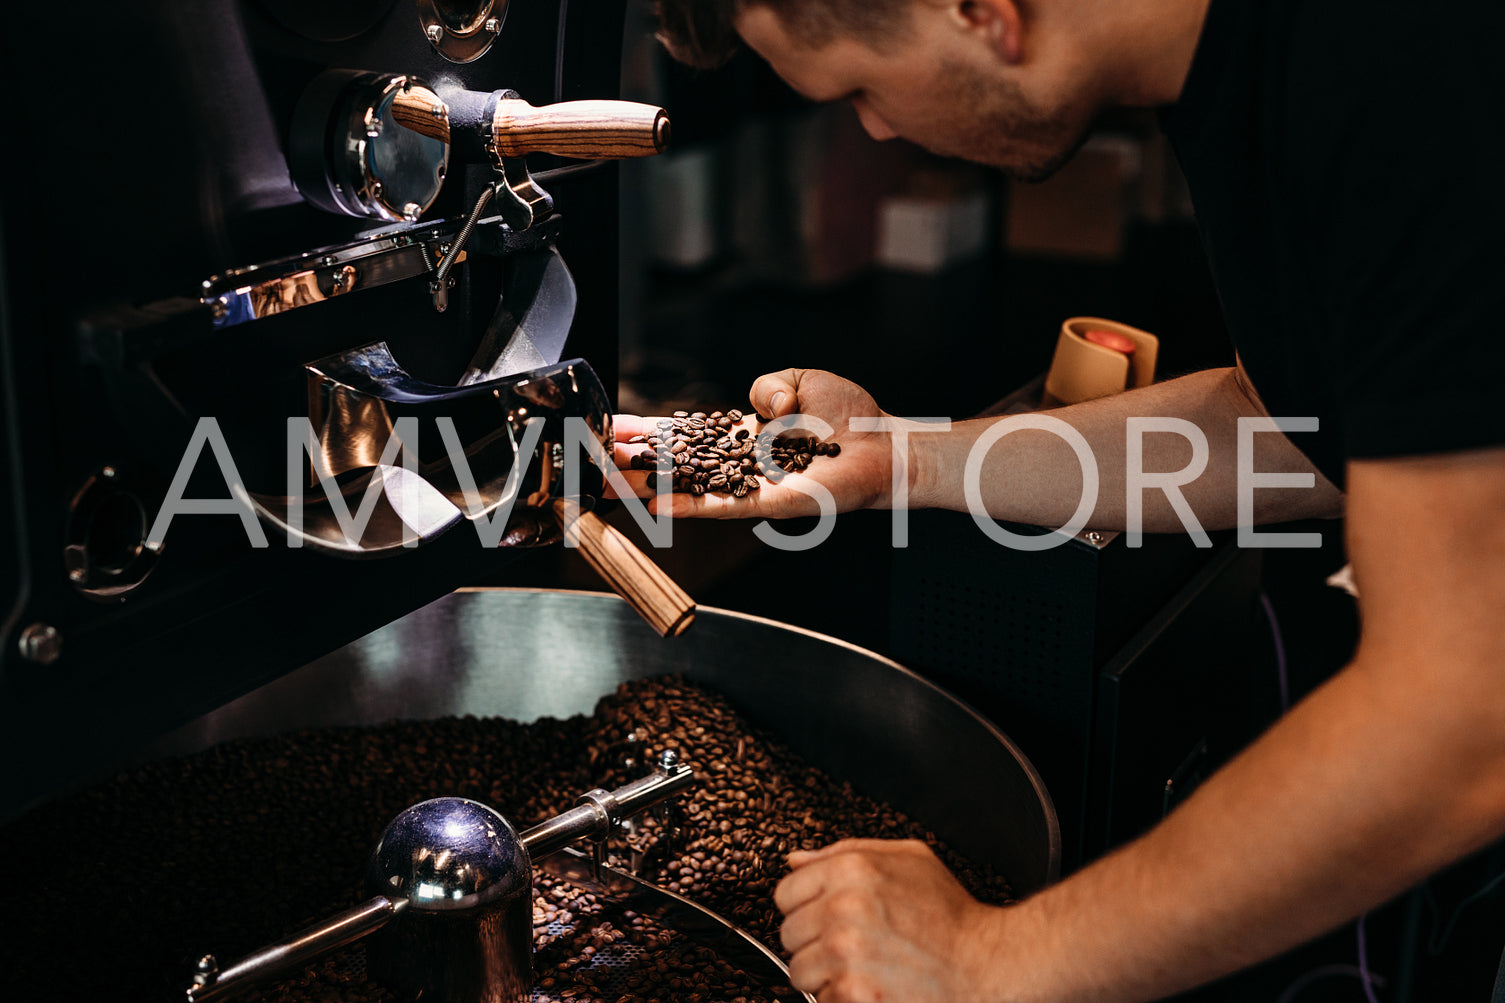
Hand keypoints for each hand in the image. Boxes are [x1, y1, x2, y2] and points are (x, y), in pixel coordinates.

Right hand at [611, 369, 910, 518]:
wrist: (884, 447)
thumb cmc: (849, 417)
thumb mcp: (799, 380)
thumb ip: (766, 386)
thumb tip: (756, 408)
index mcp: (741, 436)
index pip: (683, 434)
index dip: (646, 433)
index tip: (608, 429)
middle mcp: (738, 464)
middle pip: (673, 464)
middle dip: (631, 462)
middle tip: (588, 459)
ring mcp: (748, 486)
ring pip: (685, 487)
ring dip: (645, 486)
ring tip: (604, 482)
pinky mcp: (766, 503)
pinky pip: (718, 505)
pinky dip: (686, 504)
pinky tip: (656, 504)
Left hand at [774, 839, 1006, 1002]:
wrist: (986, 963)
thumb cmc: (950, 914)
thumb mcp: (908, 858)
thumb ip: (845, 851)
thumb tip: (796, 859)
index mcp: (851, 870)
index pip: (784, 892)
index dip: (804, 906)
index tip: (824, 916)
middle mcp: (843, 908)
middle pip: (788, 933)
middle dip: (814, 941)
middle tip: (849, 944)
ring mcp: (846, 953)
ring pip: (799, 971)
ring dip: (824, 974)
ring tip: (860, 967)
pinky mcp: (854, 993)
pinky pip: (822, 999)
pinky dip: (842, 998)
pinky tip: (870, 985)